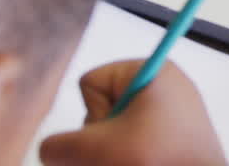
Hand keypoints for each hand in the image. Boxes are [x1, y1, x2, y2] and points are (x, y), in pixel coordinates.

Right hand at [39, 60, 226, 165]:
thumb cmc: (156, 161)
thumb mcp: (93, 150)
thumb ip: (56, 146)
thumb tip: (54, 151)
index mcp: (152, 71)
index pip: (90, 81)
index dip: (93, 111)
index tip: (118, 126)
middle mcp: (164, 87)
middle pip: (101, 112)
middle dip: (100, 141)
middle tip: (127, 153)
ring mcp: (172, 114)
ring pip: (114, 136)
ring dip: (111, 157)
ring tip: (135, 161)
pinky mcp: (174, 140)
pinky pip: (132, 148)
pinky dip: (127, 160)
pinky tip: (141, 162)